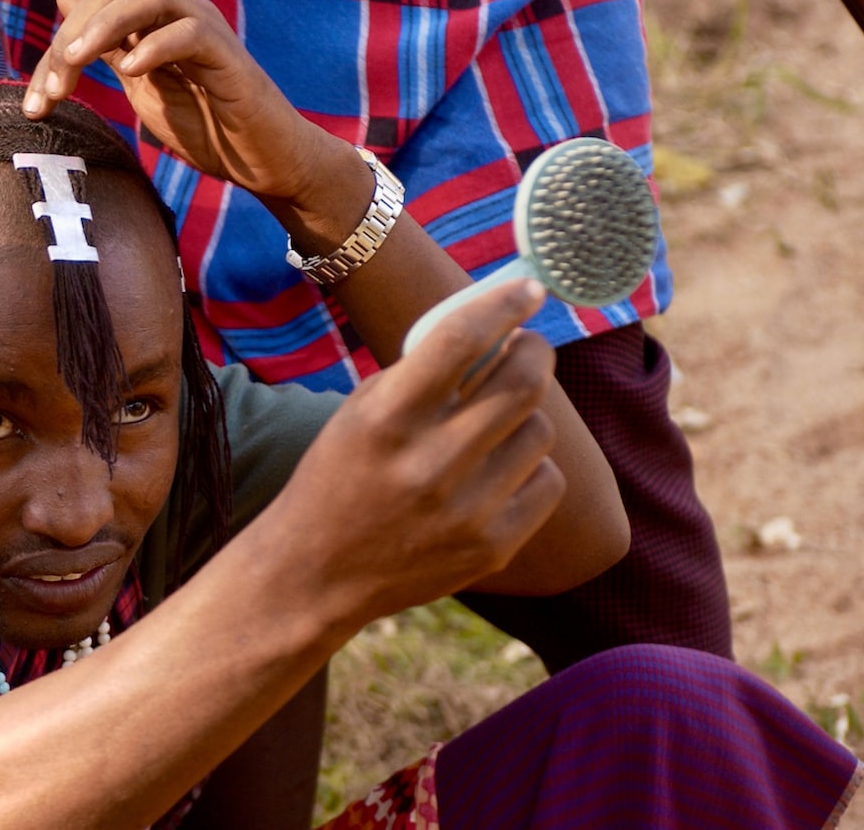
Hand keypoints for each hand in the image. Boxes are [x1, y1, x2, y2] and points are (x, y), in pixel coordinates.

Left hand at [22, 0, 333, 204]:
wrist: (263, 164)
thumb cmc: (208, 128)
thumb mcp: (141, 89)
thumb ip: (106, 48)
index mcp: (150, 24)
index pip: (89, 10)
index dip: (54, 52)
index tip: (35, 106)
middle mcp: (177, 15)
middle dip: (71, 36)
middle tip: (54, 89)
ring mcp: (205, 30)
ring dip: (106, 25)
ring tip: (77, 62)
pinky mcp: (230, 56)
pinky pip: (191, 32)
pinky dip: (158, 46)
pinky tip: (132, 71)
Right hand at [262, 279, 566, 624]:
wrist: (316, 573)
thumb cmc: (339, 475)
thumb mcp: (361, 413)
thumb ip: (423, 373)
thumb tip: (497, 327)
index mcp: (386, 419)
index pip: (460, 340)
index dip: (503, 305)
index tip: (528, 289)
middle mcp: (428, 464)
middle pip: (522, 383)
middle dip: (534, 351)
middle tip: (527, 346)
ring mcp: (465, 511)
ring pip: (540, 432)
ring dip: (523, 417)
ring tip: (490, 426)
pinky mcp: (491, 547)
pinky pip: (547, 482)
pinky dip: (528, 468)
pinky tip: (494, 474)